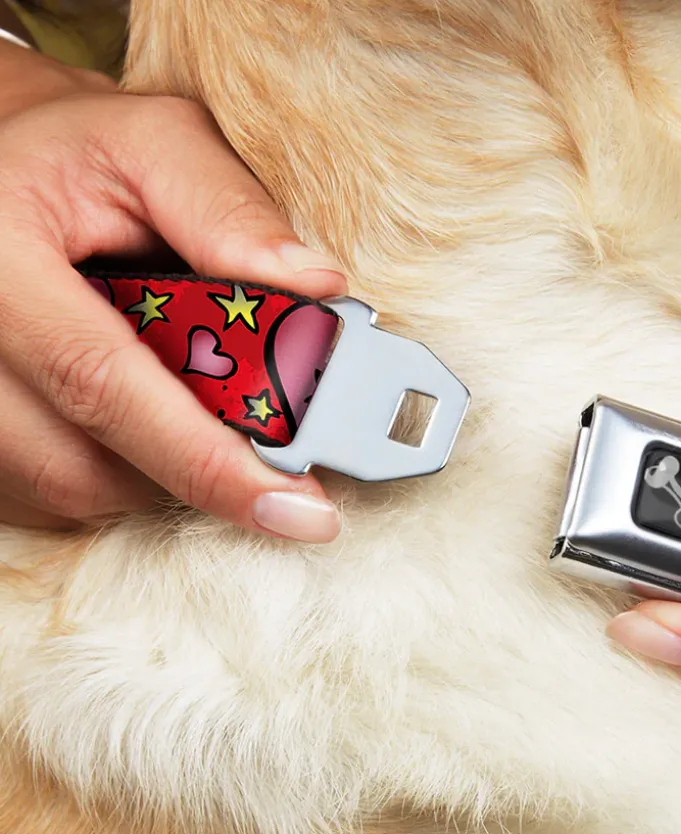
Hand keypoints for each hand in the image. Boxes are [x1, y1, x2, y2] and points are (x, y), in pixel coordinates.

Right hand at [0, 44, 346, 540]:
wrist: (5, 175)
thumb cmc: (81, 156)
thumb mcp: (155, 146)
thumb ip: (229, 210)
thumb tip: (317, 288)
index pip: (101, 383)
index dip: (207, 460)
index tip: (300, 509)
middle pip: (85, 464)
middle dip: (201, 474)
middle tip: (283, 469)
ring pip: (75, 490)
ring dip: (165, 474)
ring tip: (207, 415)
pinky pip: (55, 496)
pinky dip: (126, 474)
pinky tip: (153, 423)